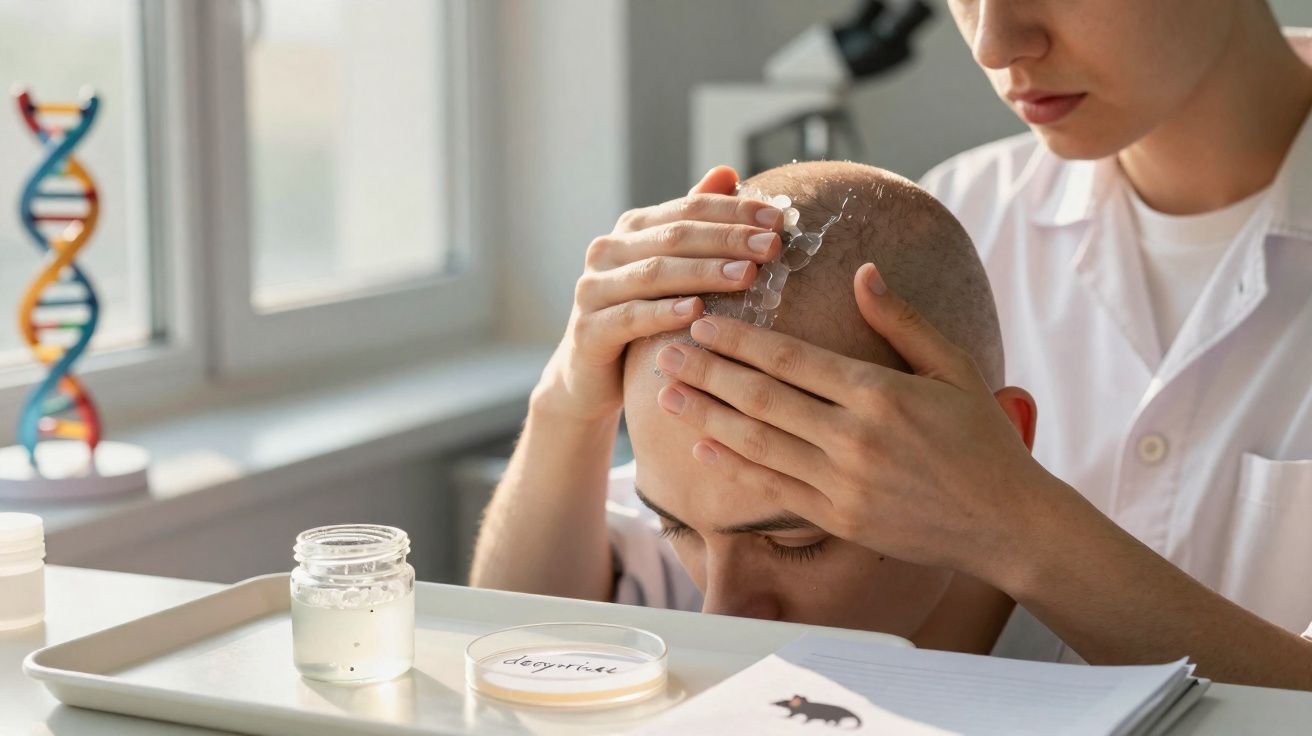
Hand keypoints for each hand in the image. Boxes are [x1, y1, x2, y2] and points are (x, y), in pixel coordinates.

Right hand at [532, 166, 784, 422]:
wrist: (590, 378)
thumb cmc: (642, 319)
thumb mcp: (671, 271)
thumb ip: (694, 225)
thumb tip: (727, 172)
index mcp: (632, 229)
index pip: (689, 208)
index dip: (735, 210)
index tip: (779, 219)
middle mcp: (607, 251)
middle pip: (675, 236)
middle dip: (728, 239)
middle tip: (771, 246)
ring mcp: (593, 289)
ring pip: (655, 273)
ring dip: (704, 272)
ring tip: (746, 274)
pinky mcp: (587, 331)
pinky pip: (630, 317)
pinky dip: (663, 313)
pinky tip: (696, 312)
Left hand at [651, 262, 1056, 578]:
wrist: (1006, 523)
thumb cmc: (982, 439)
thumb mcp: (954, 367)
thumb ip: (902, 321)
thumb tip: (862, 271)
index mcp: (879, 393)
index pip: (790, 358)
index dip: (739, 339)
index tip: (703, 322)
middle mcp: (853, 438)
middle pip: (761, 398)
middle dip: (706, 373)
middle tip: (664, 352)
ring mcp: (842, 483)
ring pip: (757, 444)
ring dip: (707, 416)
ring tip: (667, 394)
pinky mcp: (838, 519)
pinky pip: (773, 488)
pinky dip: (734, 466)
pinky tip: (703, 445)